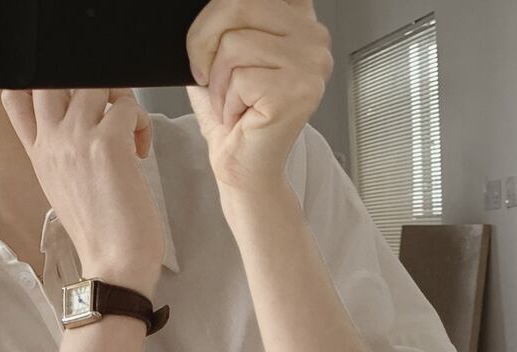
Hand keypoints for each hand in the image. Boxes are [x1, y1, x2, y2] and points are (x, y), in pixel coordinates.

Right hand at [1, 87, 164, 293]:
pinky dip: (141, 123)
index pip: (15, 96)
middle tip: (108, 111)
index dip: (43, 85)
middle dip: (86, 82)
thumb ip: (61, 153)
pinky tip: (140, 151)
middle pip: (52, 75)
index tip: (73, 105)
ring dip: (120, 100)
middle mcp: (51, 141)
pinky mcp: (107, 143)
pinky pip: (127, 106)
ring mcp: (76, 139)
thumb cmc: (99, 234)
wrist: (113, 266)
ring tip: (128, 133)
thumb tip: (82, 126)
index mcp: (38, 152)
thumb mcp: (64, 189)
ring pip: (96, 83)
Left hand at [185, 0, 332, 196]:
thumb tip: (203, 10)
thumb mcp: (223, 59)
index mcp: (299, 21)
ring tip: (232, 103)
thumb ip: (222, 25)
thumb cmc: (237, 120)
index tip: (213, 42)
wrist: (245, 171)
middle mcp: (314, 38)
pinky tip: (242, 117)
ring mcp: (311, 65)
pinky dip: (227, 102)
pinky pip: (239, 78)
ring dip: (218, 82)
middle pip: (238, 5)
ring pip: (233, 44)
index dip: (219, 13)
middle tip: (205, 76)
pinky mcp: (297, 91)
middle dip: (203, 42)